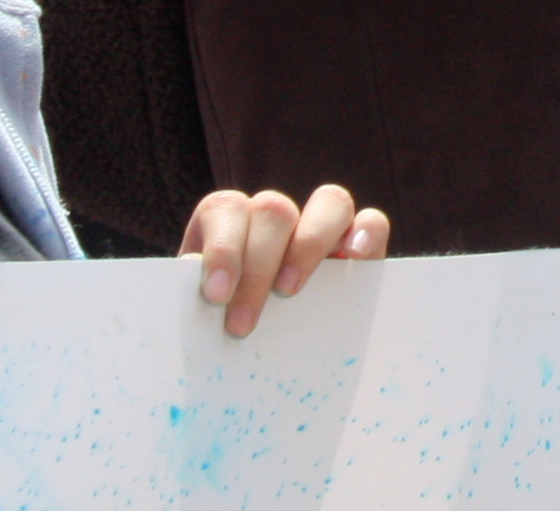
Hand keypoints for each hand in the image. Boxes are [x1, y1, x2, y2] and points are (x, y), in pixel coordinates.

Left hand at [176, 182, 386, 338]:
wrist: (253, 359)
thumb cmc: (217, 331)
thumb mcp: (199, 313)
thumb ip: (191, 297)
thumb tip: (188, 283)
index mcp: (230, 223)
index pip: (226, 208)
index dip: (222, 248)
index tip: (216, 296)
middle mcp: (276, 218)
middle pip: (273, 210)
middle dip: (256, 268)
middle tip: (241, 325)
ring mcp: (321, 227)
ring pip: (328, 201)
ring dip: (308, 245)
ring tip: (288, 291)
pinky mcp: (359, 246)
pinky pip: (371, 221)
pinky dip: (367, 232)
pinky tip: (353, 258)